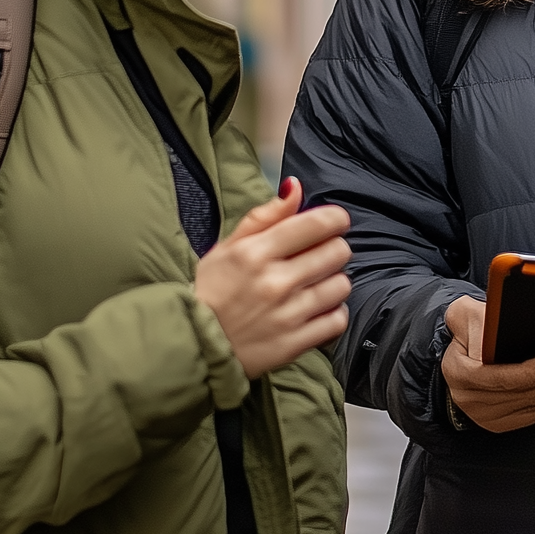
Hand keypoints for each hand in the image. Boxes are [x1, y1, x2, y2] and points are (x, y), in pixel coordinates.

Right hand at [193, 179, 352, 376]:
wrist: (192, 347)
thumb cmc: (211, 292)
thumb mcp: (227, 247)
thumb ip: (265, 216)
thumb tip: (296, 186)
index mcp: (257, 253)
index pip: (318, 224)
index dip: (335, 219)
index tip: (335, 222)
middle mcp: (275, 282)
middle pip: (337, 252)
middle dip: (333, 248)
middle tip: (318, 256)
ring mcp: (287, 315)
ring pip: (341, 285)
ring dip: (333, 281)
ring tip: (315, 284)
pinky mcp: (294, 344)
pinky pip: (337, 321)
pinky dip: (333, 313)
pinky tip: (318, 309)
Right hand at [442, 295, 534, 432]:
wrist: (458, 354)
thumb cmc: (466, 329)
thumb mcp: (465, 313)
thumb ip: (485, 314)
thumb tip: (510, 315)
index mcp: (460, 374)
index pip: (504, 377)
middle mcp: (471, 401)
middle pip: (527, 393)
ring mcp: (487, 417)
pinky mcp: (503, 423)